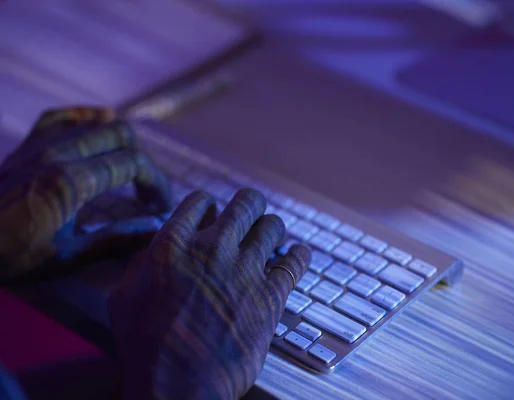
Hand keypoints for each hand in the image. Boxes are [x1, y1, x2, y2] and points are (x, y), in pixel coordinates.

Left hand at [0, 107, 170, 282]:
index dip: (156, 183)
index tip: (160, 206)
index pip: (133, 164)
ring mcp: (40, 143)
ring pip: (98, 122)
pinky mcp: (27, 143)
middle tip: (148, 192)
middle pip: (121, 135)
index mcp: (69, 182)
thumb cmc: (10, 256)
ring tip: (129, 172)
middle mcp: (57, 153)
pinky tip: (100, 127)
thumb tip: (158, 229)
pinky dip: (87, 118)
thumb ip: (116, 239)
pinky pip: (64, 116)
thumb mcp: (67, 256)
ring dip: (122, 144)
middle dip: (145, 163)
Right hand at [108, 189, 310, 399]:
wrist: (179, 385)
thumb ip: (141, 265)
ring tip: (272, 232)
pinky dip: (299, 256)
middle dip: (250, 204)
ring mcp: (244, 271)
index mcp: (173, 244)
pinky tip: (299, 254)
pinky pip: (295, 263)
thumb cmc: (146, 347)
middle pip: (246, 203)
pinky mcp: (270, 296)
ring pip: (273, 227)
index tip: (213, 211)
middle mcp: (212, 249)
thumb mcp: (123, 298)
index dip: (209, 204)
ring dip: (272, 228)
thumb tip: (154, 252)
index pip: (200, 201)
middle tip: (252, 210)